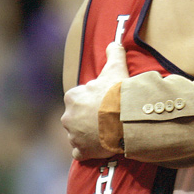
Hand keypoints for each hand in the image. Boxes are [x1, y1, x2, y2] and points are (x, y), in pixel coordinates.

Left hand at [62, 42, 128, 159]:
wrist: (125, 119)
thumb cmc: (118, 93)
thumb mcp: (116, 69)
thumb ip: (114, 54)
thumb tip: (115, 42)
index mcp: (73, 96)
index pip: (78, 99)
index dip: (92, 101)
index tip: (104, 102)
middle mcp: (68, 116)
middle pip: (76, 117)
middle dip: (88, 119)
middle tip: (107, 119)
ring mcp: (73, 135)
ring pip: (77, 135)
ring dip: (88, 135)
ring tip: (106, 133)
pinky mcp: (81, 151)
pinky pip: (80, 152)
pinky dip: (87, 151)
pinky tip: (99, 147)